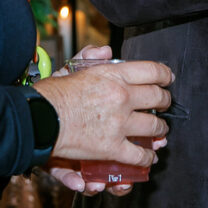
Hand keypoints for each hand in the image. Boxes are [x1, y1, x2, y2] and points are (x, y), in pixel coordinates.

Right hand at [33, 46, 171, 196]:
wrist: (39, 119)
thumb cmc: (51, 95)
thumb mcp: (72, 68)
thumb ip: (91, 56)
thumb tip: (106, 49)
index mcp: (113, 75)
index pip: (151, 70)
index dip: (164, 75)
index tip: (168, 79)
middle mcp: (121, 96)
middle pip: (158, 98)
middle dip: (165, 102)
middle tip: (165, 104)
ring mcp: (119, 123)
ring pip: (154, 127)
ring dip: (160, 130)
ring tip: (160, 131)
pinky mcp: (112, 147)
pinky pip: (139, 154)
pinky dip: (147, 157)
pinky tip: (148, 156)